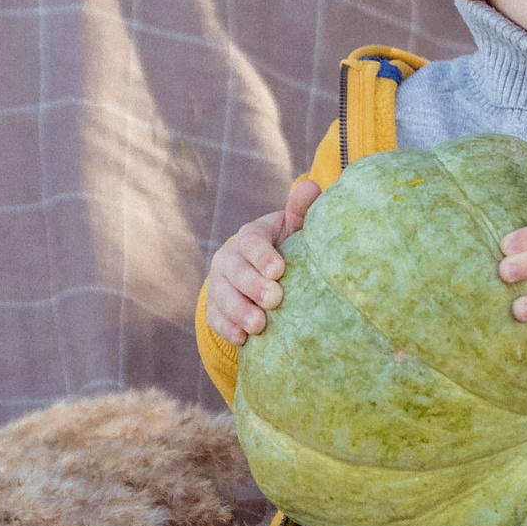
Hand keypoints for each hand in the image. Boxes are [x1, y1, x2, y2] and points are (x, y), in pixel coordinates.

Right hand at [205, 180, 321, 345]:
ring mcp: (219, 284)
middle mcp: (229, 258)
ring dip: (238, 312)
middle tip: (274, 300)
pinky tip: (242, 339)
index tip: (279, 270)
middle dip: (252, 286)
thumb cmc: (288, 248)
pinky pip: (215, 318)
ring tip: (258, 326)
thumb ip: (301, 211)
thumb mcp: (294, 229)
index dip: (262, 256)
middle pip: (235, 271)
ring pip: (222, 296)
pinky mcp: (215, 307)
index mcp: (250, 236)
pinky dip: (227, 328)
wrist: (264, 274)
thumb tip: (311, 186)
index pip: (251, 241)